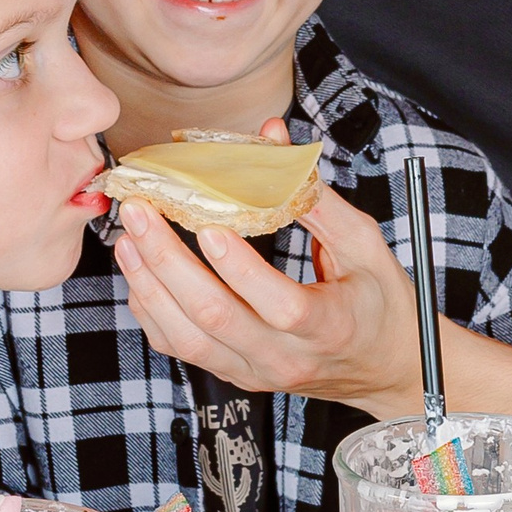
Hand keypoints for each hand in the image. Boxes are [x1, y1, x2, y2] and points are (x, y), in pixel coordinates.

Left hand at [111, 189, 429, 416]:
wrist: (383, 369)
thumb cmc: (379, 302)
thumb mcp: (365, 246)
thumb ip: (316, 195)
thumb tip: (270, 138)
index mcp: (331, 325)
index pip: (281, 304)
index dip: (240, 268)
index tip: (208, 226)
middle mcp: (287, 357)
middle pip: (217, 318)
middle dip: (169, 261)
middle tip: (140, 211)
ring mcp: (256, 371)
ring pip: (188, 339)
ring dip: (150, 285)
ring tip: (127, 237)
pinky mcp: (236, 374)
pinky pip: (181, 349)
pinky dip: (152, 311)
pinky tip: (139, 272)